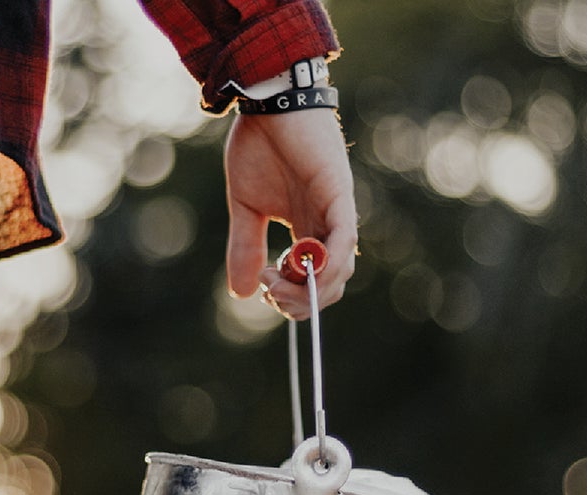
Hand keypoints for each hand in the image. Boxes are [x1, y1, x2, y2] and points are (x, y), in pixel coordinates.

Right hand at [223, 107, 356, 318]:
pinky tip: (306, 271)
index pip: (312, 284)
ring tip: (275, 279)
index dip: (292, 299)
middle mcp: (326, 227)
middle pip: (329, 286)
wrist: (268, 100)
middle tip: (269, 289)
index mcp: (308, 231)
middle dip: (299, 302)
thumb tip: (241, 293)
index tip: (263, 288)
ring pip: (338, 270)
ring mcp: (336, 213)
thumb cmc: (260, 145)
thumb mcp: (246, 207)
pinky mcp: (339, 195)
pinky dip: (329, 263)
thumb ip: (246, 248)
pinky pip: (344, 240)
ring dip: (308, 289)